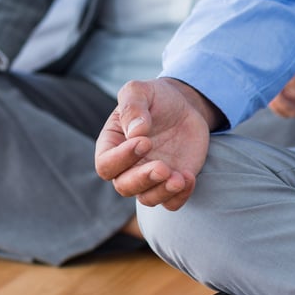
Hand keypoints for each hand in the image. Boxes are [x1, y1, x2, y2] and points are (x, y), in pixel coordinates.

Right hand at [95, 78, 219, 210]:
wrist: (183, 106)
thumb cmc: (154, 97)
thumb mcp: (139, 91)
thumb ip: (132, 106)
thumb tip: (136, 132)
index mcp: (112, 145)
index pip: (105, 164)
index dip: (121, 159)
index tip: (145, 142)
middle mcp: (127, 166)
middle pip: (124, 186)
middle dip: (143, 180)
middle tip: (163, 167)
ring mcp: (150, 177)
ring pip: (147, 199)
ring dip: (163, 191)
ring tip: (180, 177)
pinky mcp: (171, 183)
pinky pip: (171, 202)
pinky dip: (180, 196)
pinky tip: (189, 177)